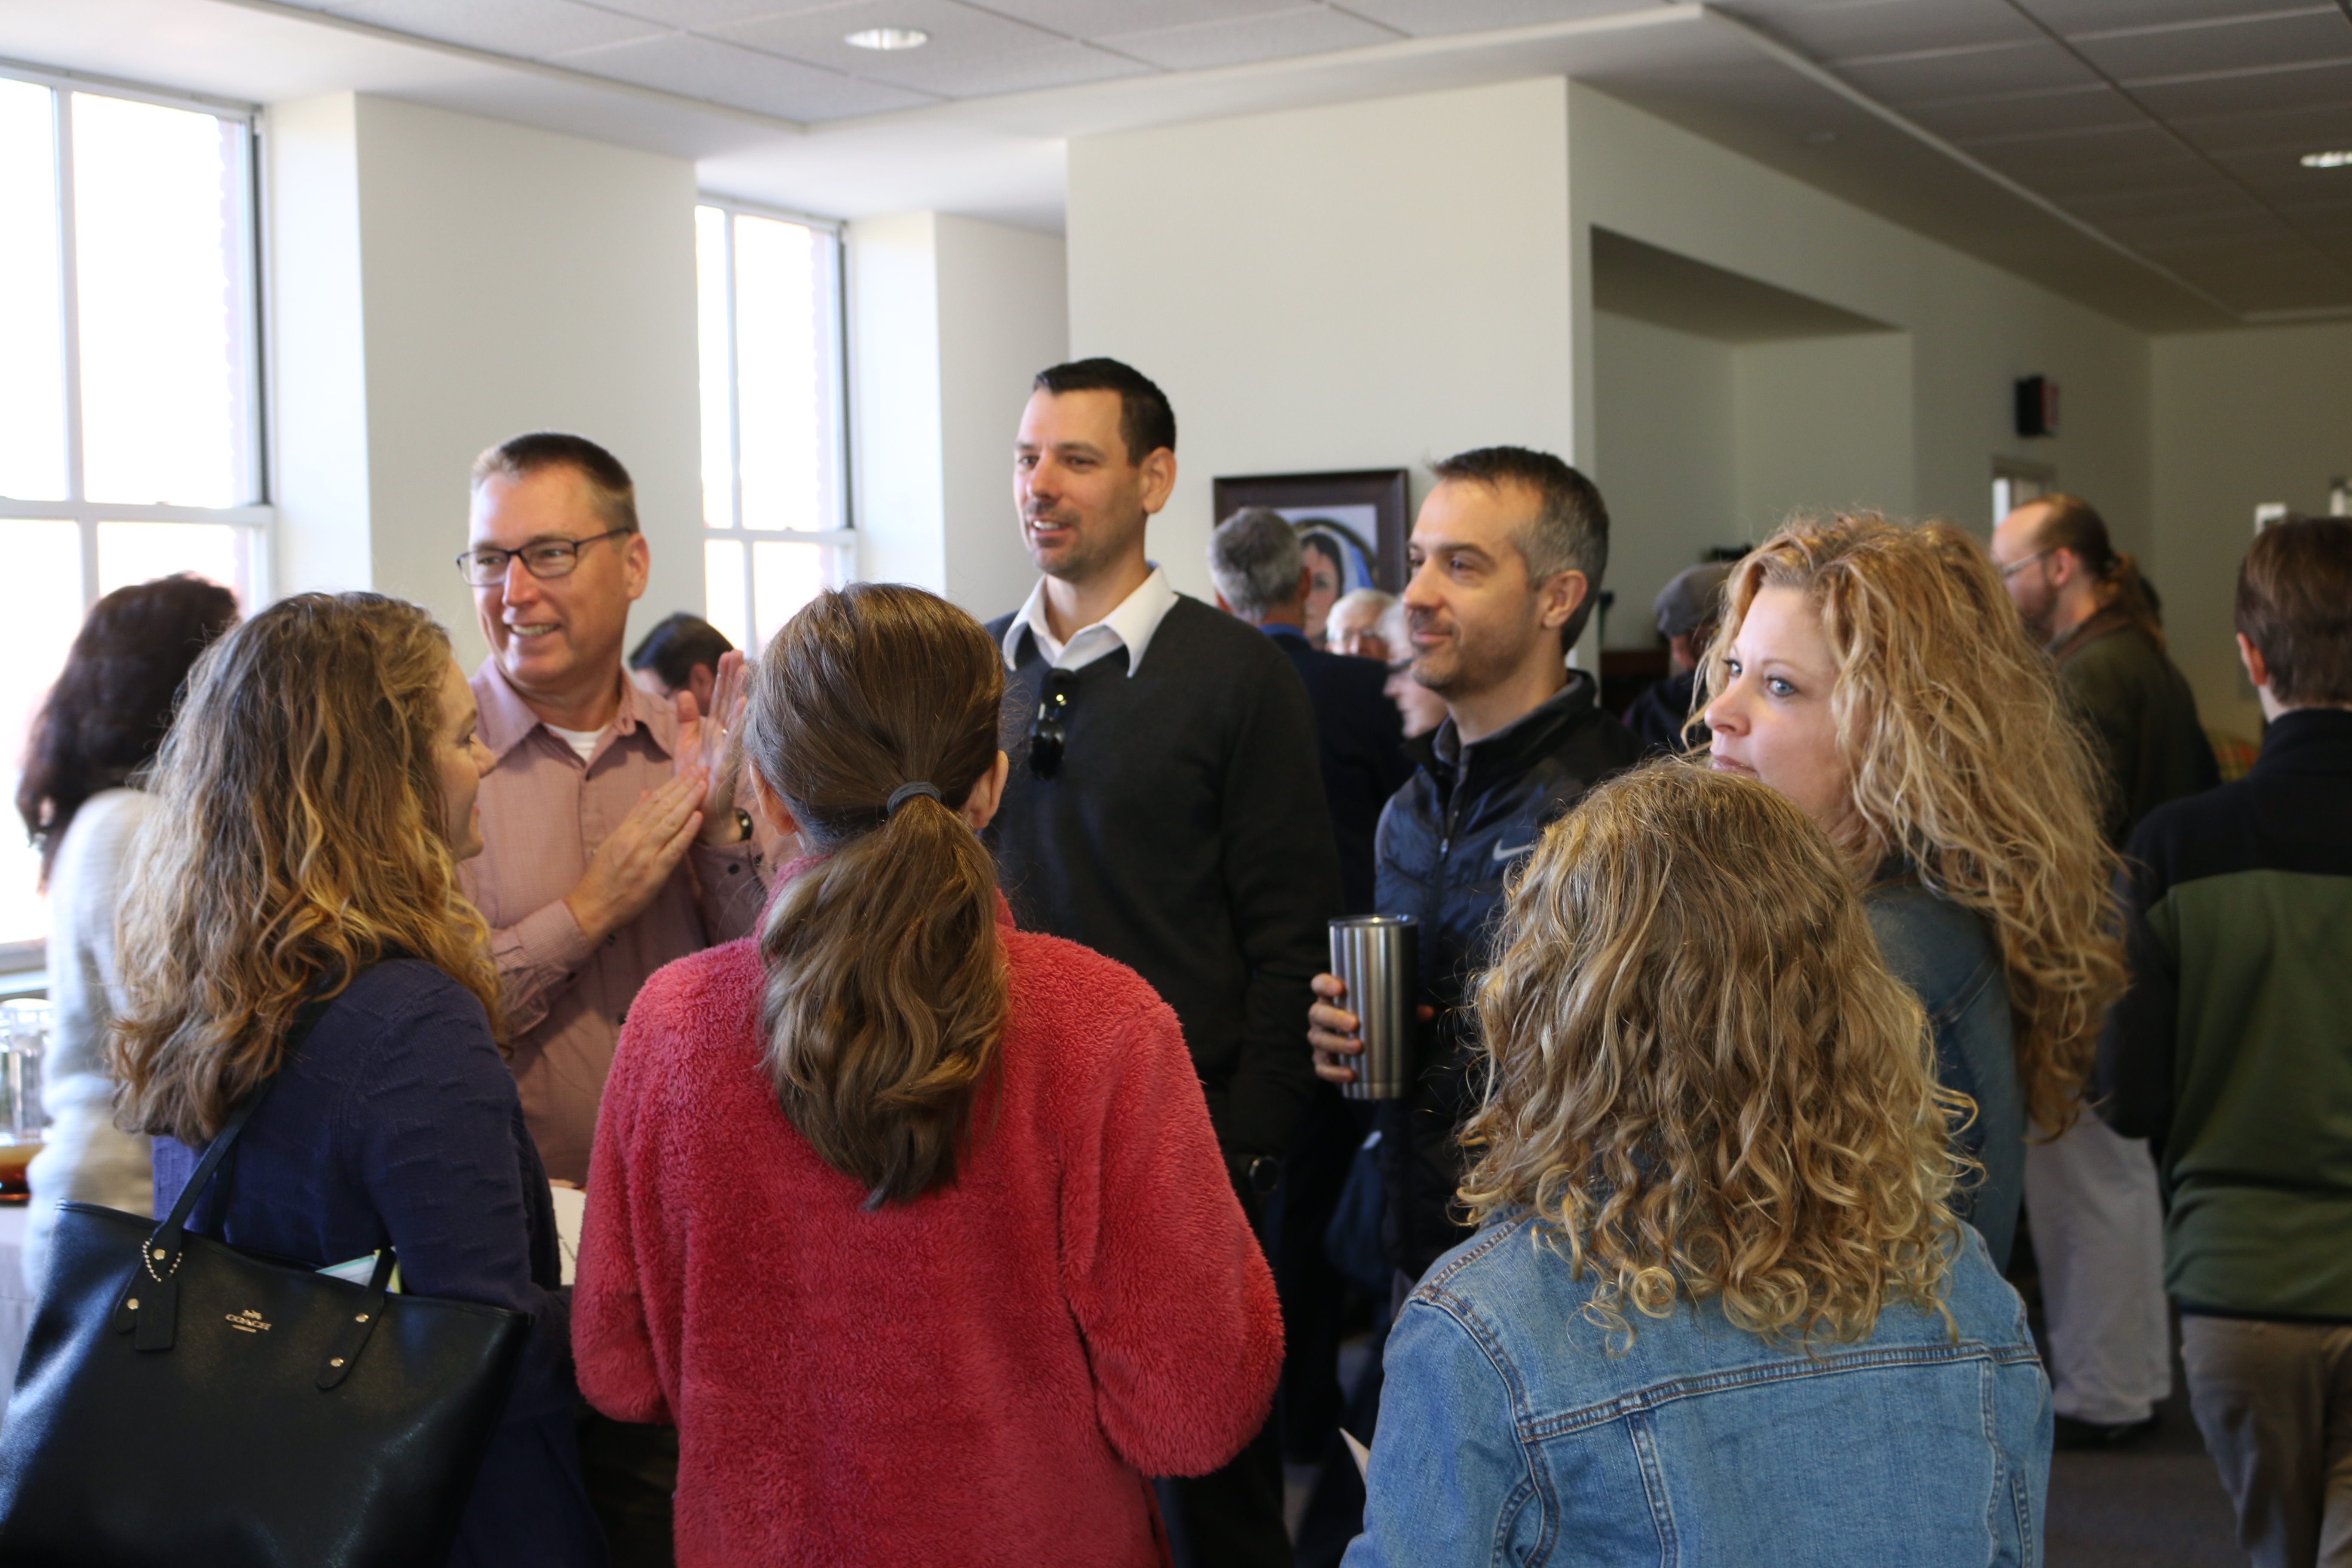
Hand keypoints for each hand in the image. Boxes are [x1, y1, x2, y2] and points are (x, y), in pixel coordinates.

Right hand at [563, 769, 707, 945]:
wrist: (592, 906)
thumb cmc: (602, 877)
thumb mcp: (613, 841)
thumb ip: (631, 818)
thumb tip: (645, 794)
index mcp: (625, 829)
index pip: (652, 800)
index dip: (672, 784)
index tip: (689, 771)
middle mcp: (635, 838)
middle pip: (663, 806)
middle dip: (684, 786)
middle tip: (702, 769)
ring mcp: (645, 854)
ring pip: (670, 821)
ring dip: (689, 801)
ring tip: (704, 784)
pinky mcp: (654, 872)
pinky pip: (674, 848)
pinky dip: (687, 831)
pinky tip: (698, 816)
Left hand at [677, 652, 750, 844]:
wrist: (699, 813)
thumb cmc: (694, 781)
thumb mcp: (685, 745)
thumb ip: (686, 720)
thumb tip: (685, 692)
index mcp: (713, 730)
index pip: (719, 698)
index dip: (723, 676)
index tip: (727, 653)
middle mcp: (724, 737)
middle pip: (729, 701)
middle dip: (733, 677)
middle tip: (738, 651)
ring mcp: (728, 750)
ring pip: (736, 717)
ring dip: (741, 693)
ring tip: (746, 671)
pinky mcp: (728, 766)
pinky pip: (734, 741)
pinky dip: (740, 723)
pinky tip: (745, 705)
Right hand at [1308, 973, 1433, 1086]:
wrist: (1358, 1047)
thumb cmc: (1371, 1020)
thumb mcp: (1388, 1012)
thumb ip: (1405, 1009)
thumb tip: (1428, 1012)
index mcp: (1331, 997)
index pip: (1319, 984)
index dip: (1325, 984)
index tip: (1340, 988)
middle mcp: (1320, 1017)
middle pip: (1318, 1013)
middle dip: (1334, 1018)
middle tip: (1354, 1023)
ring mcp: (1319, 1039)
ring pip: (1319, 1040)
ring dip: (1337, 1044)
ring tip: (1357, 1047)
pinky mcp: (1321, 1061)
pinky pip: (1322, 1068)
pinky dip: (1334, 1072)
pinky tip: (1350, 1074)